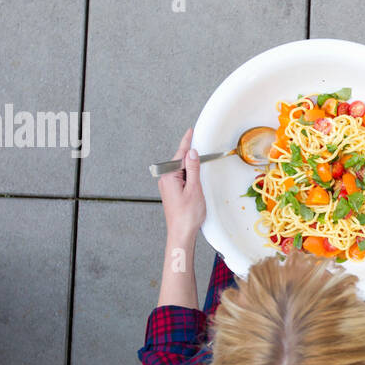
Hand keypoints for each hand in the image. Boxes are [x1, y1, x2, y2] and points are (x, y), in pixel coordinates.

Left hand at [159, 127, 205, 241]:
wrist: (181, 233)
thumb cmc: (187, 215)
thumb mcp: (194, 189)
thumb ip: (192, 169)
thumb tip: (192, 153)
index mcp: (169, 177)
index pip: (180, 154)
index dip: (187, 142)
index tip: (190, 131)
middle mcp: (165, 180)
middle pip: (179, 161)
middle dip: (189, 153)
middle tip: (198, 142)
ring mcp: (167, 187)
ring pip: (180, 170)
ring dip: (189, 166)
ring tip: (198, 161)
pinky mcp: (171, 193)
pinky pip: (180, 178)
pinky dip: (188, 174)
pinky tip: (194, 176)